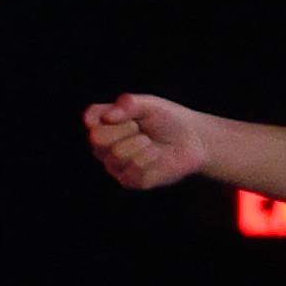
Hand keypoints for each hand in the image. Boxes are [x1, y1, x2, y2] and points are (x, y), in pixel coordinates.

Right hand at [81, 92, 220, 190]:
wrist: (195, 140)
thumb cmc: (169, 120)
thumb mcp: (150, 105)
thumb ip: (128, 104)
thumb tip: (107, 117)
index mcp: (104, 126)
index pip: (91, 120)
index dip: (110, 115)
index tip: (130, 114)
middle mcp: (104, 147)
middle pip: (97, 138)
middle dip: (125, 129)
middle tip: (142, 129)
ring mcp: (115, 165)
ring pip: (116, 155)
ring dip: (141, 144)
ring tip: (151, 142)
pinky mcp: (130, 181)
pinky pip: (131, 172)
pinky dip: (149, 160)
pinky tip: (157, 155)